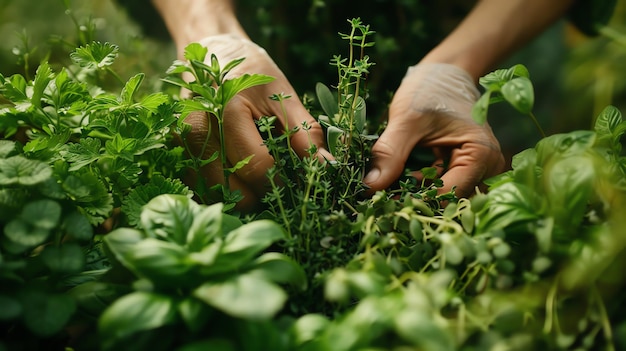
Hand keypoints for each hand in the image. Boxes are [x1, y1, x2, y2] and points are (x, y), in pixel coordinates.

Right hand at [182, 35, 331, 210]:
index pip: (257, 167)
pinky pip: (199, 189)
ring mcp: (179, 144)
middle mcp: (196, 130)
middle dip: (258, 194)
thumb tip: (326, 168)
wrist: (213, 55)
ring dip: (237, 196)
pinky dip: (220, 191)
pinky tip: (234, 178)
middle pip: (231, 190)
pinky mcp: (174, 154)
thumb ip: (303, 133)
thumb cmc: (251, 73)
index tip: (294, 184)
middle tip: (274, 183)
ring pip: (213, 195)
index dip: (281, 183)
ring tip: (254, 180)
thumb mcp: (283, 96)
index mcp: (227, 111)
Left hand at [363, 63, 504, 197]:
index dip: (415, 201)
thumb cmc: (431, 88)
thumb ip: (390, 153)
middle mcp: (487, 168)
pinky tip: (402, 180)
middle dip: (414, 200)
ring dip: (416, 195)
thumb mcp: (407, 118)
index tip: (382, 201)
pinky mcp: (463, 170)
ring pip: (443, 198)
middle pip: (448, 201)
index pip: (448, 196)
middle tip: (382, 196)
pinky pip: (441, 188)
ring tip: (389, 187)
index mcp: (481, 155)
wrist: (444, 72)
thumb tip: (370, 186)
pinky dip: (420, 187)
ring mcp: (477, 171)